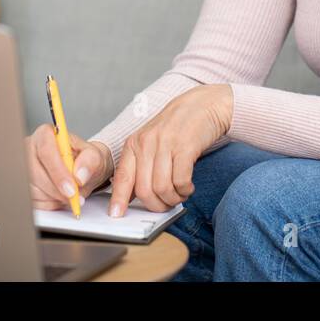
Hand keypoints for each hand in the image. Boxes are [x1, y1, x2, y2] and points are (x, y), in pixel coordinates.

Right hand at [26, 125, 113, 210]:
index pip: (46, 152)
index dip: (58, 172)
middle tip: (74, 198)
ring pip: (33, 189)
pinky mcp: (24, 184)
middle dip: (56, 190)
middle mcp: (30, 149)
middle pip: (36, 173)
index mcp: (45, 134)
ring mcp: (24, 168)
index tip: (71, 188)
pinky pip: (33, 200)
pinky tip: (59, 196)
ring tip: (69, 193)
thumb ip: (90, 162)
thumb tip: (80, 175)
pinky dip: (49, 203)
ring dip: (54, 197)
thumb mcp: (94, 156)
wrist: (80, 170)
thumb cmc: (84, 159)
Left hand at [108, 84, 231, 216]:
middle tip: (166, 205)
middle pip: (144, 190)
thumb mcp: (151, 142)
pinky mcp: (185, 147)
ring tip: (180, 194)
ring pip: (162, 188)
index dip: (118, 199)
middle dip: (156, 205)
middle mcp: (146, 143)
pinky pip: (181, 181)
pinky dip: (185, 190)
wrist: (203, 105)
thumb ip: (140, 165)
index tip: (116, 215)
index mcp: (134, 143)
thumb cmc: (176, 128)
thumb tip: (129, 196)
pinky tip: (188, 187)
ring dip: (173, 199)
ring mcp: (166, 144)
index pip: (122, 177)